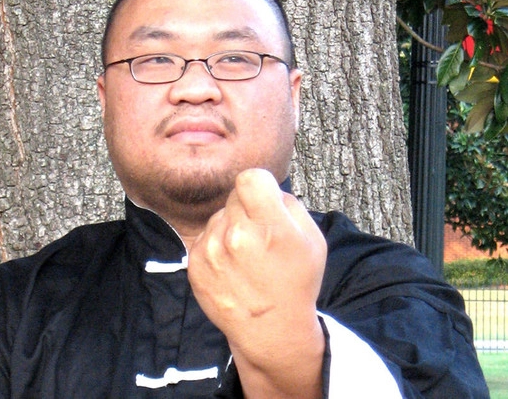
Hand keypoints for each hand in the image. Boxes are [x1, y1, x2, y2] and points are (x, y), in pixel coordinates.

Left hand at [188, 168, 326, 396]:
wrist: (270, 329)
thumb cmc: (295, 283)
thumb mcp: (313, 240)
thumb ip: (289, 204)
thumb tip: (268, 189)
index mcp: (270, 226)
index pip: (250, 177)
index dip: (260, 185)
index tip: (264, 200)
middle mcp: (236, 235)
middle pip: (234, 196)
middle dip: (247, 209)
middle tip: (259, 234)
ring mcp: (211, 250)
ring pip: (218, 216)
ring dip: (230, 228)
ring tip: (245, 256)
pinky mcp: (195, 263)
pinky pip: (204, 237)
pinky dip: (216, 246)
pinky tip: (231, 267)